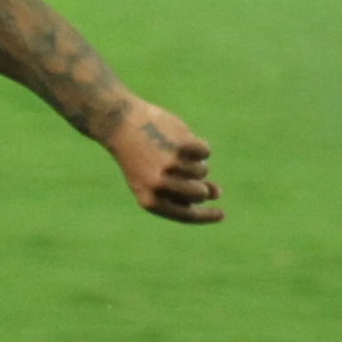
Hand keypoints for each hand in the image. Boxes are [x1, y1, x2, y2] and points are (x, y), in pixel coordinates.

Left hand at [105, 100, 221, 222]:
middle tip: (191, 175)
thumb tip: (215, 193)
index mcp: (150, 200)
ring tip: (171, 152)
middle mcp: (160, 185)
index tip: (221, 214)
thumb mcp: (154, 180)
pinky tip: (177, 139)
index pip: (187, 215)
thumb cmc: (140, 158)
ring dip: (194, 162)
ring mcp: (171, 164)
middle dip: (201, 186)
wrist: (121, 125)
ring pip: (203, 171)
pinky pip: (205, 152)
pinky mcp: (181, 144)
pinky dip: (196, 146)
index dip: (206, 216)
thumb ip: (182, 190)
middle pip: (199, 194)